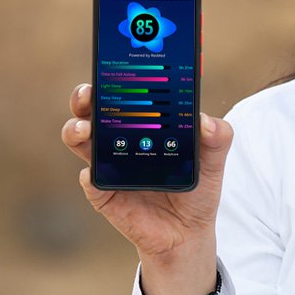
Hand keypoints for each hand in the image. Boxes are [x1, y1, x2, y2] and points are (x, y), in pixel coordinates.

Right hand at [61, 83, 232, 268]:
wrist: (188, 231)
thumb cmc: (195, 187)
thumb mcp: (214, 160)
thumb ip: (218, 137)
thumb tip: (206, 121)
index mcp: (142, 122)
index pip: (123, 92)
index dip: (115, 75)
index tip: (114, 63)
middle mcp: (118, 138)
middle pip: (91, 109)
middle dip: (84, 96)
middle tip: (89, 92)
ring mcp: (107, 165)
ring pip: (80, 140)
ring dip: (76, 130)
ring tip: (85, 128)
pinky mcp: (103, 194)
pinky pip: (90, 182)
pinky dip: (89, 176)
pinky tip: (93, 174)